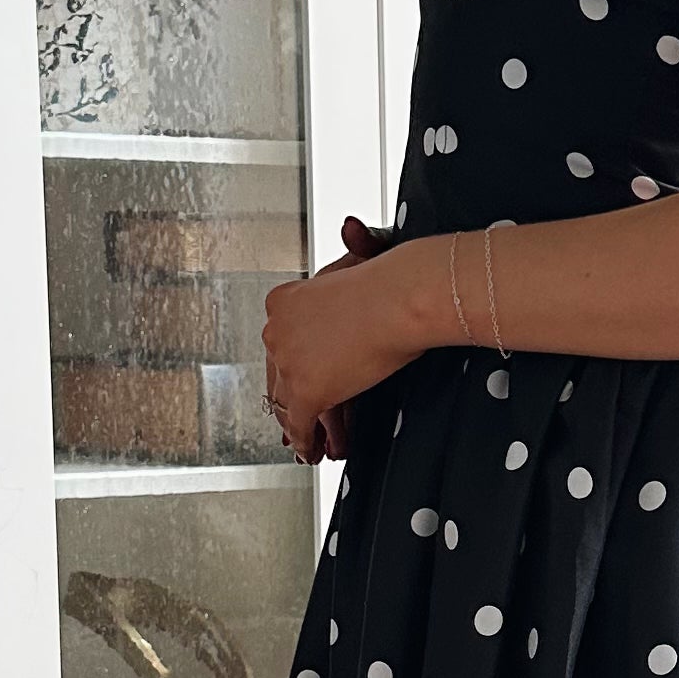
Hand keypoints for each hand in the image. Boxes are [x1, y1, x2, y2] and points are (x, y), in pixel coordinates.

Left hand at [263, 218, 418, 460]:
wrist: (401, 297)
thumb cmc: (389, 278)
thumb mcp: (360, 257)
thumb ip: (352, 247)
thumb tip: (350, 227)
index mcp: (283, 300)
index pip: (282, 343)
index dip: (294, 364)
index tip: (307, 373)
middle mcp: (277, 331)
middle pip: (278, 374)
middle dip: (293, 397)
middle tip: (304, 416)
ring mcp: (288, 362)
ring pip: (287, 402)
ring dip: (302, 423)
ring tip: (312, 439)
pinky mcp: (306, 391)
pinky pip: (301, 424)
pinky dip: (307, 440)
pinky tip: (313, 450)